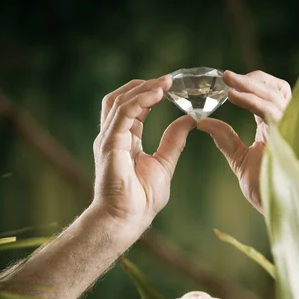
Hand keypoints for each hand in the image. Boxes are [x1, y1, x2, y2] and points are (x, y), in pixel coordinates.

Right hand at [92, 76, 195, 235]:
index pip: (134, 107)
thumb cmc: (141, 200)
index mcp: (125, 140)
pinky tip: (157, 95)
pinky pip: (123, 114)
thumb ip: (174, 141)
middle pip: (121, 98)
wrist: (127, 220)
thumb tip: (189, 120)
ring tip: (165, 83)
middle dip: (144, 85)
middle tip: (169, 79)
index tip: (173, 86)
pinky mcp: (109, 144)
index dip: (151, 94)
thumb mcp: (164, 164)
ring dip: (143, 89)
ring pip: (120, 101)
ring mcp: (109, 139)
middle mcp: (114, 136)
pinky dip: (139, 101)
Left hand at [198, 70, 290, 213]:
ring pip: (275, 95)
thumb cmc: (265, 188)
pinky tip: (233, 95)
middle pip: (277, 89)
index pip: (269, 97)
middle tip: (225, 76)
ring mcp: (290, 129)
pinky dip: (252, 100)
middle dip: (253, 79)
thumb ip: (225, 139)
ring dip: (249, 86)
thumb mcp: (239, 159)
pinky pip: (271, 110)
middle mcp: (287, 125)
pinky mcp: (288, 136)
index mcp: (276, 128)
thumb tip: (202, 121)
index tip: (226, 82)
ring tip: (227, 80)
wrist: (276, 208)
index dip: (251, 86)